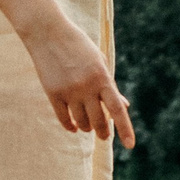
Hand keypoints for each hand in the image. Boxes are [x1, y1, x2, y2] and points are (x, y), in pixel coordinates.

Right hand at [25, 21, 135, 147]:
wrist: (49, 34)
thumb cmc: (80, 47)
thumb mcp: (100, 63)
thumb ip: (111, 86)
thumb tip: (123, 107)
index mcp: (102, 78)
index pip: (117, 109)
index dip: (125, 128)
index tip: (130, 145)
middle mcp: (86, 87)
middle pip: (99, 121)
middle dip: (103, 132)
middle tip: (105, 135)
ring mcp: (69, 91)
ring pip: (82, 122)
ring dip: (86, 127)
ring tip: (88, 126)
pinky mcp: (53, 93)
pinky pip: (64, 119)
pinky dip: (70, 126)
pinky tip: (74, 127)